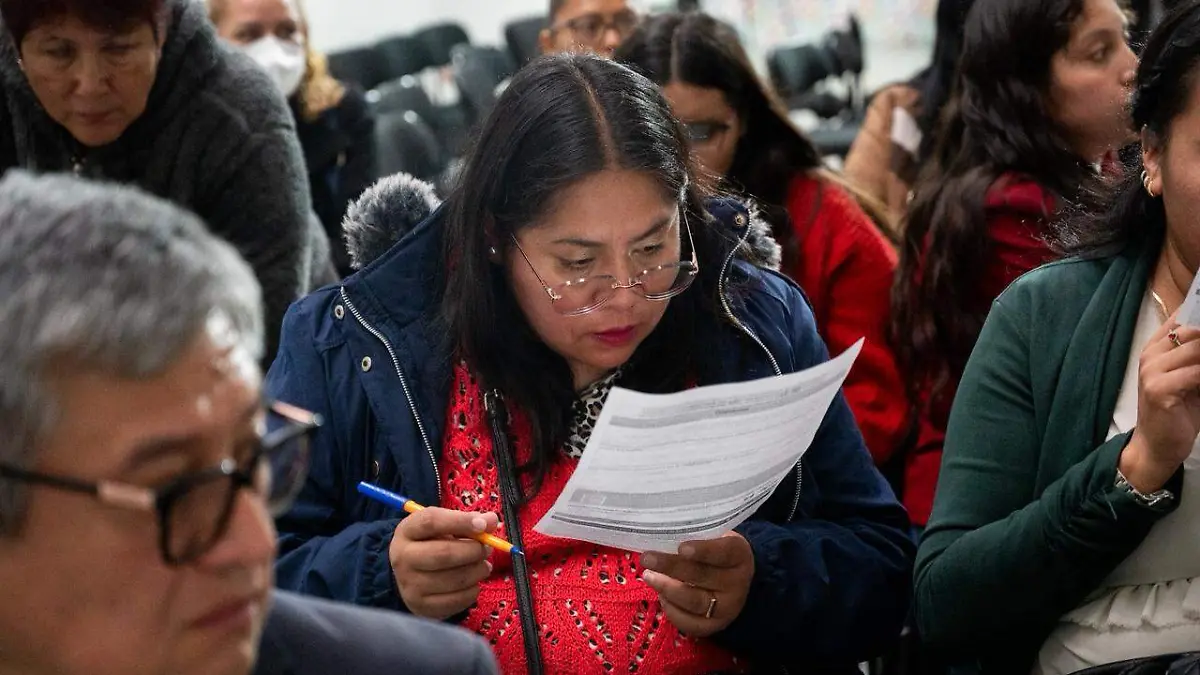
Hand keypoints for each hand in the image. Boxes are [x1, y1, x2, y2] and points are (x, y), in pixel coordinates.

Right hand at [390, 508, 498, 619]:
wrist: (409, 574)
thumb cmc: (431, 544)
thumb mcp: (444, 526)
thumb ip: (467, 521)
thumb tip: (491, 521)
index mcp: (407, 531)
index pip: (431, 521)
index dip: (460, 521)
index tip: (483, 525)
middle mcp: (402, 558)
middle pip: (444, 553)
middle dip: (473, 551)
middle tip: (487, 549)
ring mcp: (410, 585)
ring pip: (454, 579)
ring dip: (477, 571)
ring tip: (484, 566)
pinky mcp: (421, 606)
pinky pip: (457, 600)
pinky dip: (473, 591)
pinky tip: (473, 583)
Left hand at [639, 533, 754, 637]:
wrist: (732, 581)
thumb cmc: (714, 551)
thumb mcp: (713, 537)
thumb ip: (694, 536)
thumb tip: (661, 535)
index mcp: (740, 556)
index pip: (725, 552)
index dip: (704, 550)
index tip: (682, 547)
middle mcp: (737, 584)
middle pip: (703, 576)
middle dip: (672, 567)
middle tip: (648, 558)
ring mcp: (728, 608)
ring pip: (694, 601)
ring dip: (667, 588)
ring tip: (649, 576)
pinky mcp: (714, 626)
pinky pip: (689, 622)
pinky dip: (671, 609)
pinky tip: (661, 595)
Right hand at [1123, 318, 1199, 491]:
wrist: (1157, 447)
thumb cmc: (1179, 412)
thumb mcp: (1193, 377)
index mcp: (1157, 345)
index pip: (1185, 315)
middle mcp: (1151, 353)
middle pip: (1194, 329)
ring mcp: (1151, 369)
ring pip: (1197, 349)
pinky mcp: (1159, 388)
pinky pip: (1196, 373)